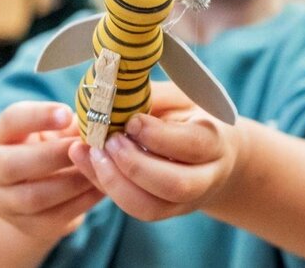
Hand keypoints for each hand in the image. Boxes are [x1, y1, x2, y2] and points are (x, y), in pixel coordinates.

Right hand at [0, 102, 103, 241]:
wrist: (33, 195)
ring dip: (73, 181)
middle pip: (14, 164)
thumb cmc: (49, 150)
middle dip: (55, 155)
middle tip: (87, 146)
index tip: (67, 113)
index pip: (10, 120)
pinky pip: (55, 217)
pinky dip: (82, 201)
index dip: (38, 116)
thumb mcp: (54, 132)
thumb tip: (98, 120)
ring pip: (35, 196)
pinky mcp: (29, 226)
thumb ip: (71, 125)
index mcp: (2, 137)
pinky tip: (101, 186)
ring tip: (99, 167)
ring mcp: (7, 203)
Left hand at [68, 82, 243, 221]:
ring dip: (115, 181)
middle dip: (134, 165)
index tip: (131, 121)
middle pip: (175, 185)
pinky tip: (89, 161)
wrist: (211, 156)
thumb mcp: (179, 99)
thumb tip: (112, 91)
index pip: (192, 145)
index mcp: (215, 142)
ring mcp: (184, 202)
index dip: (158, 136)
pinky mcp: (163, 212)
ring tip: (93, 152)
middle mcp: (205, 178)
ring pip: (150, 207)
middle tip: (108, 141)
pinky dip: (106, 186)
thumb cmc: (190, 118)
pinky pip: (134, 208)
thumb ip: (153, 96)